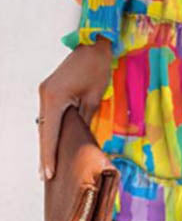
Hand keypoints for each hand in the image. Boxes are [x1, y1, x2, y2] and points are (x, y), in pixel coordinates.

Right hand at [37, 37, 113, 181]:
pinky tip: (53, 142)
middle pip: (44, 130)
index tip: (48, 174)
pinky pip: (49, 114)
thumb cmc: (97, 68)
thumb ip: (84, 119)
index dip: (49, 155)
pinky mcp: (50, 89)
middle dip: (45, 153)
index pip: (50, 133)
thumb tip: (82, 139)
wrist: (94, 43)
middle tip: (45, 177)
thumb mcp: (93, 97)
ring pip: (45, 123)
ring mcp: (45, 91)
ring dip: (47, 142)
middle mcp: (45, 95)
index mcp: (54, 98)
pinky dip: (50, 129)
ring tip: (48, 165)